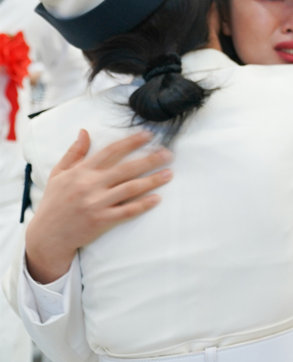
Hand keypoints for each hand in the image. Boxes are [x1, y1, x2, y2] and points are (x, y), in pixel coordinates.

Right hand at [25, 130, 171, 283]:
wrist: (47, 236)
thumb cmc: (53, 203)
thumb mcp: (58, 174)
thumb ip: (73, 153)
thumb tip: (84, 132)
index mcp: (81, 172)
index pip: (111, 151)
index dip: (131, 142)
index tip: (148, 135)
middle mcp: (90, 185)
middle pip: (126, 168)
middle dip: (150, 160)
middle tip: (168, 153)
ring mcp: (96, 203)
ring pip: (130, 188)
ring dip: (152, 180)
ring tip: (169, 173)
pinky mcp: (102, 220)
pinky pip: (127, 211)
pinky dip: (143, 204)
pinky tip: (157, 198)